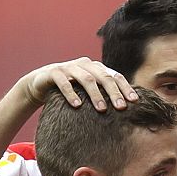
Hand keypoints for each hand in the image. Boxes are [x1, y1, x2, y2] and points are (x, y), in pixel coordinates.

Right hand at [18, 57, 137, 112]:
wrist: (42, 83)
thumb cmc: (71, 90)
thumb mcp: (89, 92)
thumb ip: (104, 95)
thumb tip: (128, 111)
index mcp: (96, 68)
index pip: (115, 76)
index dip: (125, 88)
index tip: (134, 102)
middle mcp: (85, 65)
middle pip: (103, 76)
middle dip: (113, 92)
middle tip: (121, 108)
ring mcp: (69, 67)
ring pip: (86, 78)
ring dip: (95, 94)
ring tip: (102, 109)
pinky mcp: (54, 72)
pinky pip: (64, 82)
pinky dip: (71, 93)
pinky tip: (77, 105)